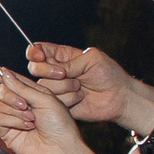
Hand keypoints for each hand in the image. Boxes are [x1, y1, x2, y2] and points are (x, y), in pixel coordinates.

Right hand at [0, 66, 94, 153]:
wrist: (60, 148)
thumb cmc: (60, 124)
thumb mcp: (45, 99)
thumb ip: (23, 87)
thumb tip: (4, 74)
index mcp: (32, 93)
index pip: (11, 80)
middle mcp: (20, 104)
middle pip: (1, 91)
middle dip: (11, 96)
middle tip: (25, 105)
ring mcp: (12, 118)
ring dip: (16, 111)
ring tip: (32, 119)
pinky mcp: (7, 131)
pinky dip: (13, 121)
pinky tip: (27, 127)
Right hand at [24, 40, 141, 126]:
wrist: (119, 98)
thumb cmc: (109, 74)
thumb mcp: (92, 59)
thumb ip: (70, 62)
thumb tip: (54, 69)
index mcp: (62, 56)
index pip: (38, 50)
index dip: (34, 53)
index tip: (40, 56)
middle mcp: (55, 71)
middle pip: (35, 68)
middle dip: (47, 70)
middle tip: (64, 74)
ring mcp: (56, 88)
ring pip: (42, 85)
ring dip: (62, 86)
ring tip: (79, 87)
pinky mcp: (58, 103)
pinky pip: (51, 101)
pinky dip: (66, 98)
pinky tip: (79, 98)